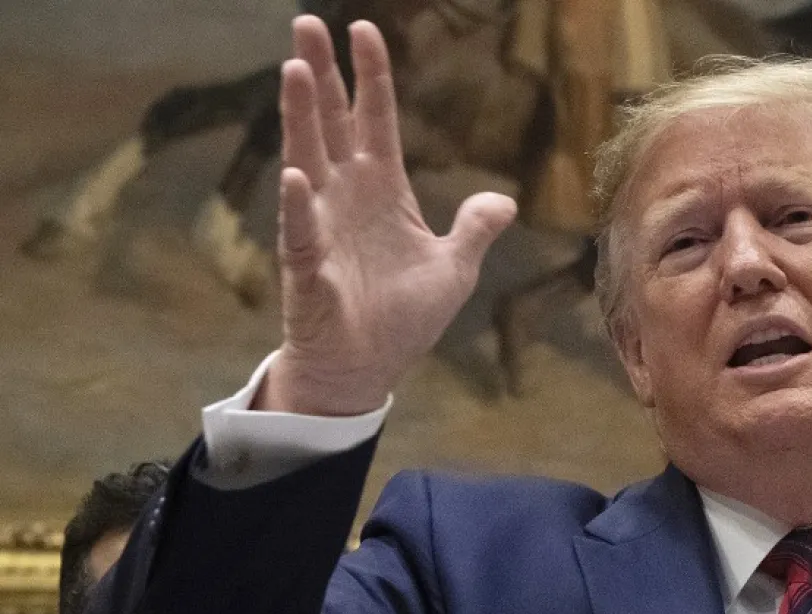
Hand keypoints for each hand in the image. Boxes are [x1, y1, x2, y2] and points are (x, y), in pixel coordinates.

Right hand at [260, 16, 517, 415]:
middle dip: (320, 74)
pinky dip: (297, 205)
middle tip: (306, 22)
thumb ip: (474, 230)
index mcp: (383, 190)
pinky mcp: (306, 266)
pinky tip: (296, 175)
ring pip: (307, 159)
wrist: (365, 369)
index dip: (371, 77)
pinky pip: (300, 230)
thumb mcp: (453, 270)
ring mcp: (320, 226)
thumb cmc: (402, 318)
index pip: (374, 120)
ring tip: (294, 69)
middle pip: (331, 123)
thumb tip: (504, 201)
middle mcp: (345, 196)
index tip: (364, 29)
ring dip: (300, 117)